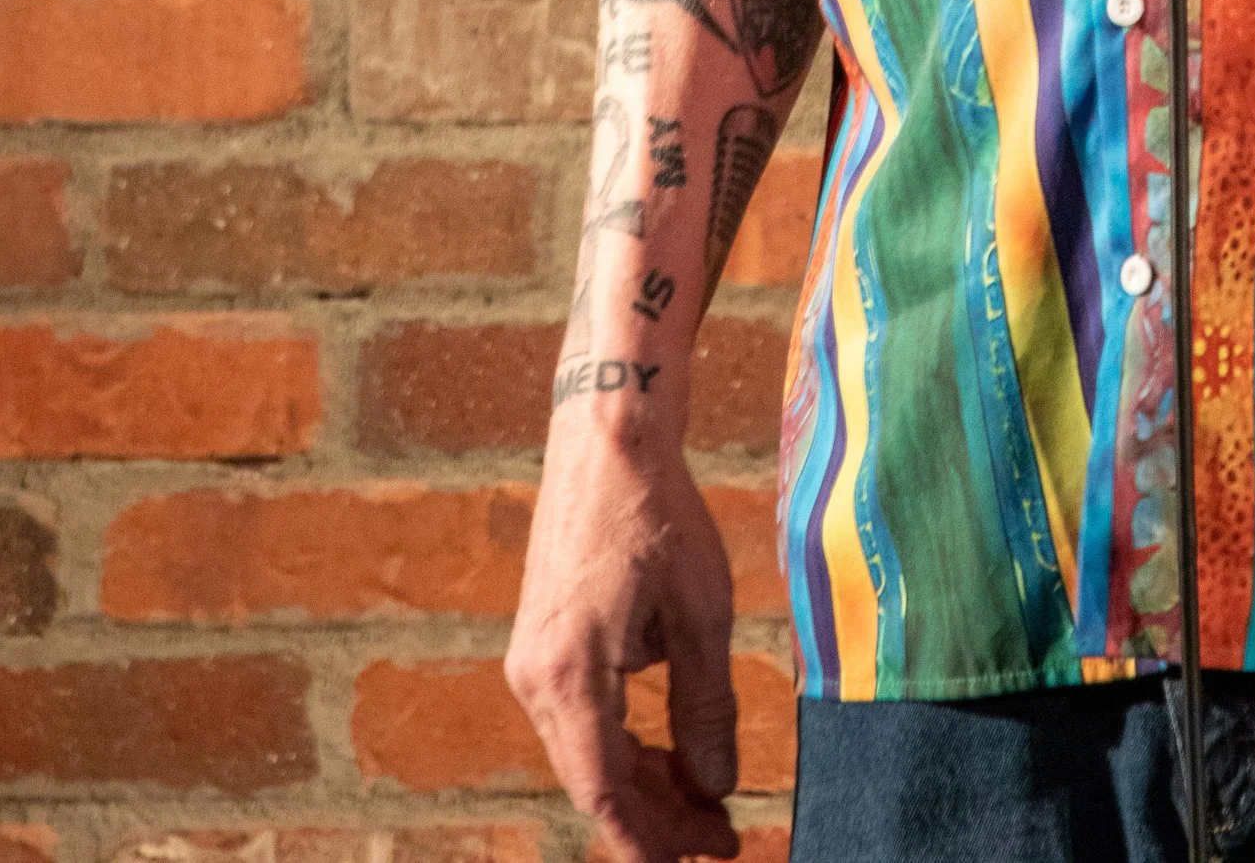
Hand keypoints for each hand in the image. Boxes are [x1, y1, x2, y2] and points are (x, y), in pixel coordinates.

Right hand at [505, 423, 740, 862]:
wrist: (608, 435)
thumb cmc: (658, 511)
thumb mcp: (701, 612)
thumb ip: (707, 706)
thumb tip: (717, 786)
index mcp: (569, 676)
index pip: (606, 794)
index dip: (656, 840)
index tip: (710, 856)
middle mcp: (534, 678)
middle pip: (594, 781)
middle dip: (659, 817)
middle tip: (723, 836)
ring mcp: (531, 660)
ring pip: (585, 753)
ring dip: (643, 783)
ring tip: (707, 801)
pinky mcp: (541, 642)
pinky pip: (580, 719)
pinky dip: (624, 743)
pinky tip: (669, 751)